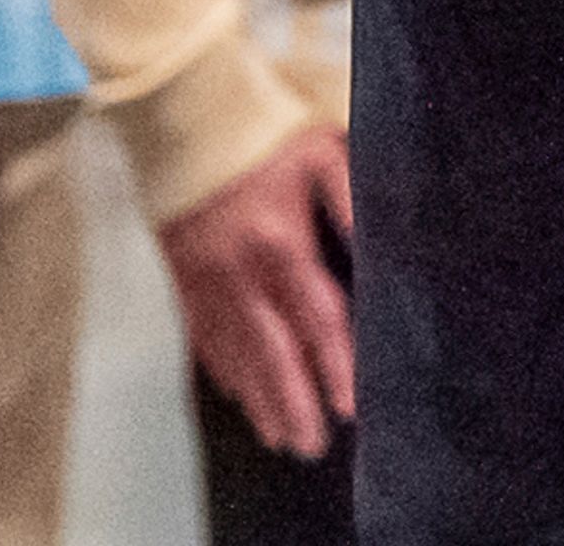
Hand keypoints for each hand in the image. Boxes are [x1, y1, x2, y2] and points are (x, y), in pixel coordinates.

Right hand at [158, 126, 354, 460]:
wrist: (182, 117)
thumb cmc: (262, 130)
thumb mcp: (321, 150)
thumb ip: (353, 199)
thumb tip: (381, 244)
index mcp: (281, 244)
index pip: (316, 321)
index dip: (336, 366)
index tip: (351, 406)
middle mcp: (240, 274)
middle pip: (272, 355)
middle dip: (295, 404)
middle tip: (313, 446)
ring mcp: (205, 281)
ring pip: (236, 355)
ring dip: (261, 400)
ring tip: (281, 437)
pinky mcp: (182, 278)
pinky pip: (203, 338)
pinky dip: (223, 371)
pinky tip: (240, 394)